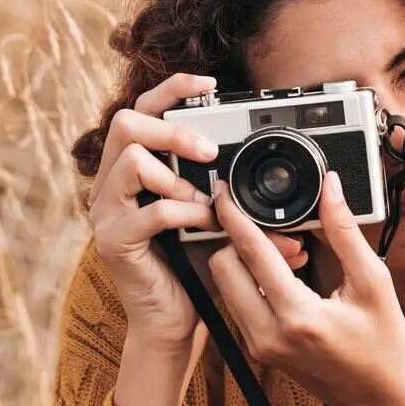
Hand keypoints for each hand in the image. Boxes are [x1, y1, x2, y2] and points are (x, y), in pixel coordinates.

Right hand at [87, 72, 309, 375]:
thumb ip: (241, 194)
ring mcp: (107, 212)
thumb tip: (297, 182)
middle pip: (125, 123)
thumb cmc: (196, 265)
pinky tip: (200, 222)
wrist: (175, 321)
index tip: (210, 84)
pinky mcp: (114, 242)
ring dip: (176, 175)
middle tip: (208, 150)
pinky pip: (146, 212)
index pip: (143, 109)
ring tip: (203, 199)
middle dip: (172, 129)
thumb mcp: (222, 218)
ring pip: (130, 161)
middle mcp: (112, 183)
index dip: (173, 88)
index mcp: (134, 168)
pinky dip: (181, 213)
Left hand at [209, 170, 404, 405]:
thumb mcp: (374, 282)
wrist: (378, 399)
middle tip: (283, 234)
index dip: (234, 215)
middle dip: (242, 239)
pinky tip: (288, 278)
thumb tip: (329, 188)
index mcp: (298, 316)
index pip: (251, 252)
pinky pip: (238, 302)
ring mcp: (258, 345)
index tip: (224, 191)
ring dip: (247, 261)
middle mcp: (268, 334)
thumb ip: (345, 232)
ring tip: (292, 257)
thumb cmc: (383, 343)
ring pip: (226, 284)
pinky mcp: (257, 350)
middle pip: (223, 266)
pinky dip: (252, 281)